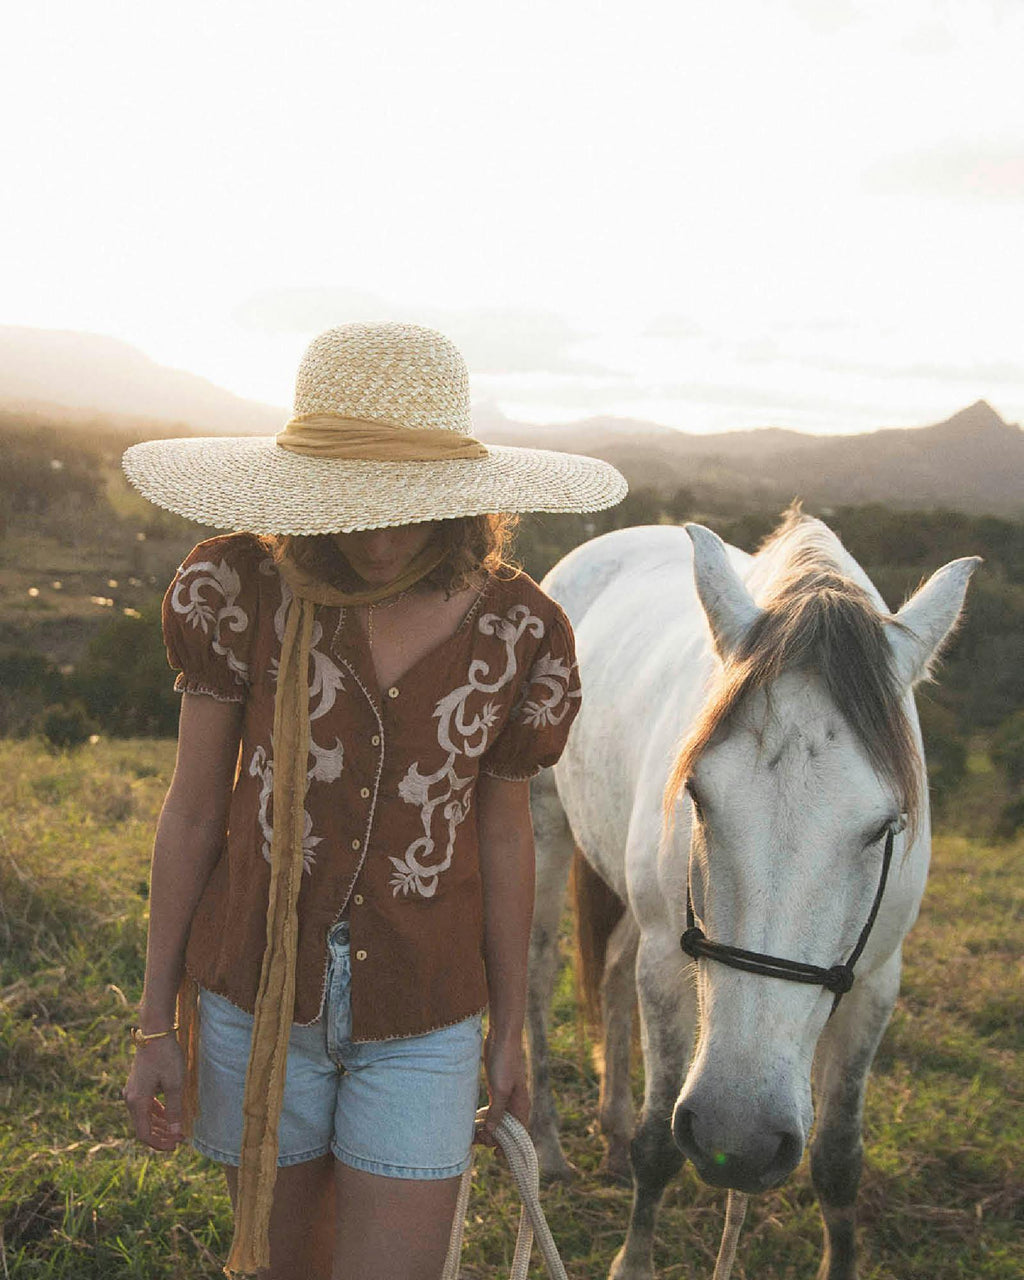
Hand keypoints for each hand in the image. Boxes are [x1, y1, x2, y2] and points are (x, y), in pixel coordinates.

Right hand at [122, 1037, 185, 1151]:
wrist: (155, 1033)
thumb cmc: (166, 1056)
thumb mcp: (174, 1084)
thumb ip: (174, 1110)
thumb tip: (175, 1133)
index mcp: (137, 1102)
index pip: (144, 1134)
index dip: (159, 1143)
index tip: (176, 1145)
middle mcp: (130, 1099)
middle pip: (143, 1127)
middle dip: (162, 1135)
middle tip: (180, 1139)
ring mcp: (132, 1091)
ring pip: (145, 1117)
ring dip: (160, 1125)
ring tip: (177, 1129)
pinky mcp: (137, 1084)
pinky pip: (146, 1106)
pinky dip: (157, 1113)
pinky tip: (169, 1115)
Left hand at [478, 1025, 529, 1146]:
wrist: (501, 1038)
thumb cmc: (504, 1062)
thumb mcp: (501, 1089)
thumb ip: (497, 1111)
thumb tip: (493, 1132)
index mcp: (522, 1105)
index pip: (520, 1134)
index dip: (510, 1147)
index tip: (497, 1155)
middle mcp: (516, 1103)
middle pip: (508, 1129)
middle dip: (495, 1139)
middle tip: (480, 1141)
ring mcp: (506, 1096)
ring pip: (499, 1120)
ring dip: (489, 1129)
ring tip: (475, 1135)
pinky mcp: (497, 1088)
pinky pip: (493, 1109)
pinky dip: (486, 1117)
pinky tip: (476, 1122)